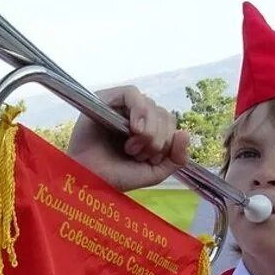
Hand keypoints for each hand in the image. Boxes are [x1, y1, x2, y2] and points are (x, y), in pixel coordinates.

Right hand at [65, 85, 188, 190]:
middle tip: (137, 155)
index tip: (150, 159)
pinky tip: (134, 128)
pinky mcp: (106, 99)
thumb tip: (184, 133)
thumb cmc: (116, 177)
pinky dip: (139, 110)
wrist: (89, 181)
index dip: (167, 140)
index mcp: (148, 130)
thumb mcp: (154, 172)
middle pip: (163, 113)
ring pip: (151, 105)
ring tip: (130, 147)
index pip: (170, 122)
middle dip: (157, 138)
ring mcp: (120, 106)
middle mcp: (135, 116)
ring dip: (148, 130)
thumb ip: (176, 158)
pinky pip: (132, 94)